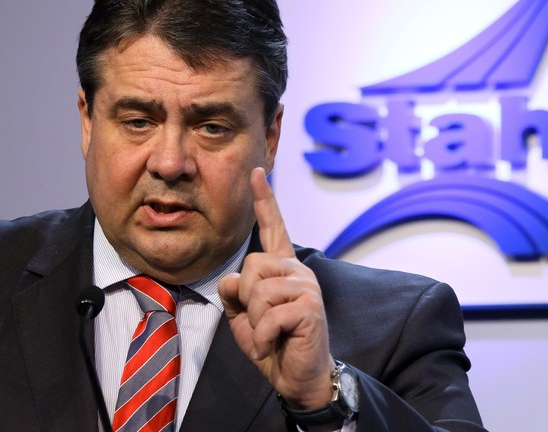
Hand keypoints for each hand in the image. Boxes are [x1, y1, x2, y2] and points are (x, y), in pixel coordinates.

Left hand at [218, 167, 335, 409]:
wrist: (298, 377)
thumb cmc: (273, 344)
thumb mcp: (244, 316)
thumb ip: (235, 292)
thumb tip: (234, 280)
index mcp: (282, 269)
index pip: (273, 229)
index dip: (264, 201)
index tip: (257, 173)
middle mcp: (297, 271)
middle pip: (251, 265)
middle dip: (245, 299)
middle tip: (260, 322)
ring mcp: (306, 287)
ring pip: (257, 290)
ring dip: (254, 322)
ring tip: (269, 335)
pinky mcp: (310, 307)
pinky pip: (269, 315)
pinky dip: (262, 337)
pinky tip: (273, 345)